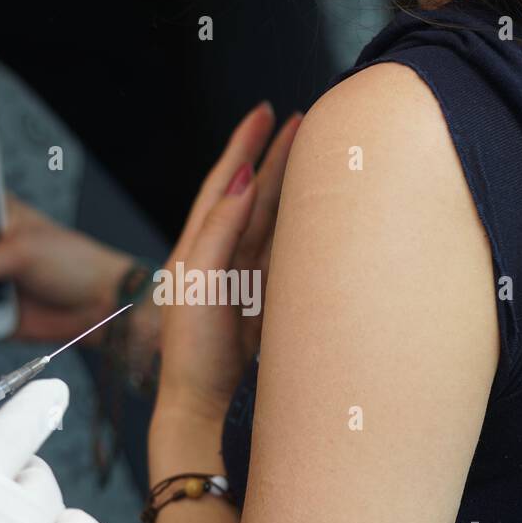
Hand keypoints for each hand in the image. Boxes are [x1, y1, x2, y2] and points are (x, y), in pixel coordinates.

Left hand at [156, 101, 301, 424]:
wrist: (207, 411)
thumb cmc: (193, 352)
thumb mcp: (197, 280)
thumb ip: (219, 228)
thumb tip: (244, 177)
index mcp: (197, 248)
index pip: (226, 183)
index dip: (245, 145)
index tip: (264, 111)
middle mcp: (225, 259)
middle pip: (257, 195)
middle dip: (279, 156)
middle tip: (306, 120)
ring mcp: (251, 281)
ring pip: (278, 221)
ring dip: (297, 186)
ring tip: (321, 153)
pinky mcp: (273, 304)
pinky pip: (293, 255)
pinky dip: (309, 228)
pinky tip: (328, 211)